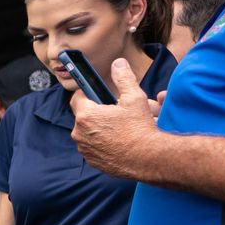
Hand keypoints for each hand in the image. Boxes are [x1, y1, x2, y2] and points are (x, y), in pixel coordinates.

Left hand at [69, 58, 164, 180]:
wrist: (147, 159)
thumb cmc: (140, 128)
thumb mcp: (134, 98)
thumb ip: (123, 78)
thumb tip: (118, 64)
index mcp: (86, 115)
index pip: (77, 97)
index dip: (87, 93)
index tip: (97, 94)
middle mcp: (79, 133)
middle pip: (83, 116)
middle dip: (96, 112)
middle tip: (114, 112)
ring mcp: (84, 149)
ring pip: (87, 132)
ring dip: (98, 128)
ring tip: (118, 127)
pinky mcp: (91, 161)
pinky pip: (92, 147)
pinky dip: (101, 143)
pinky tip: (117, 140)